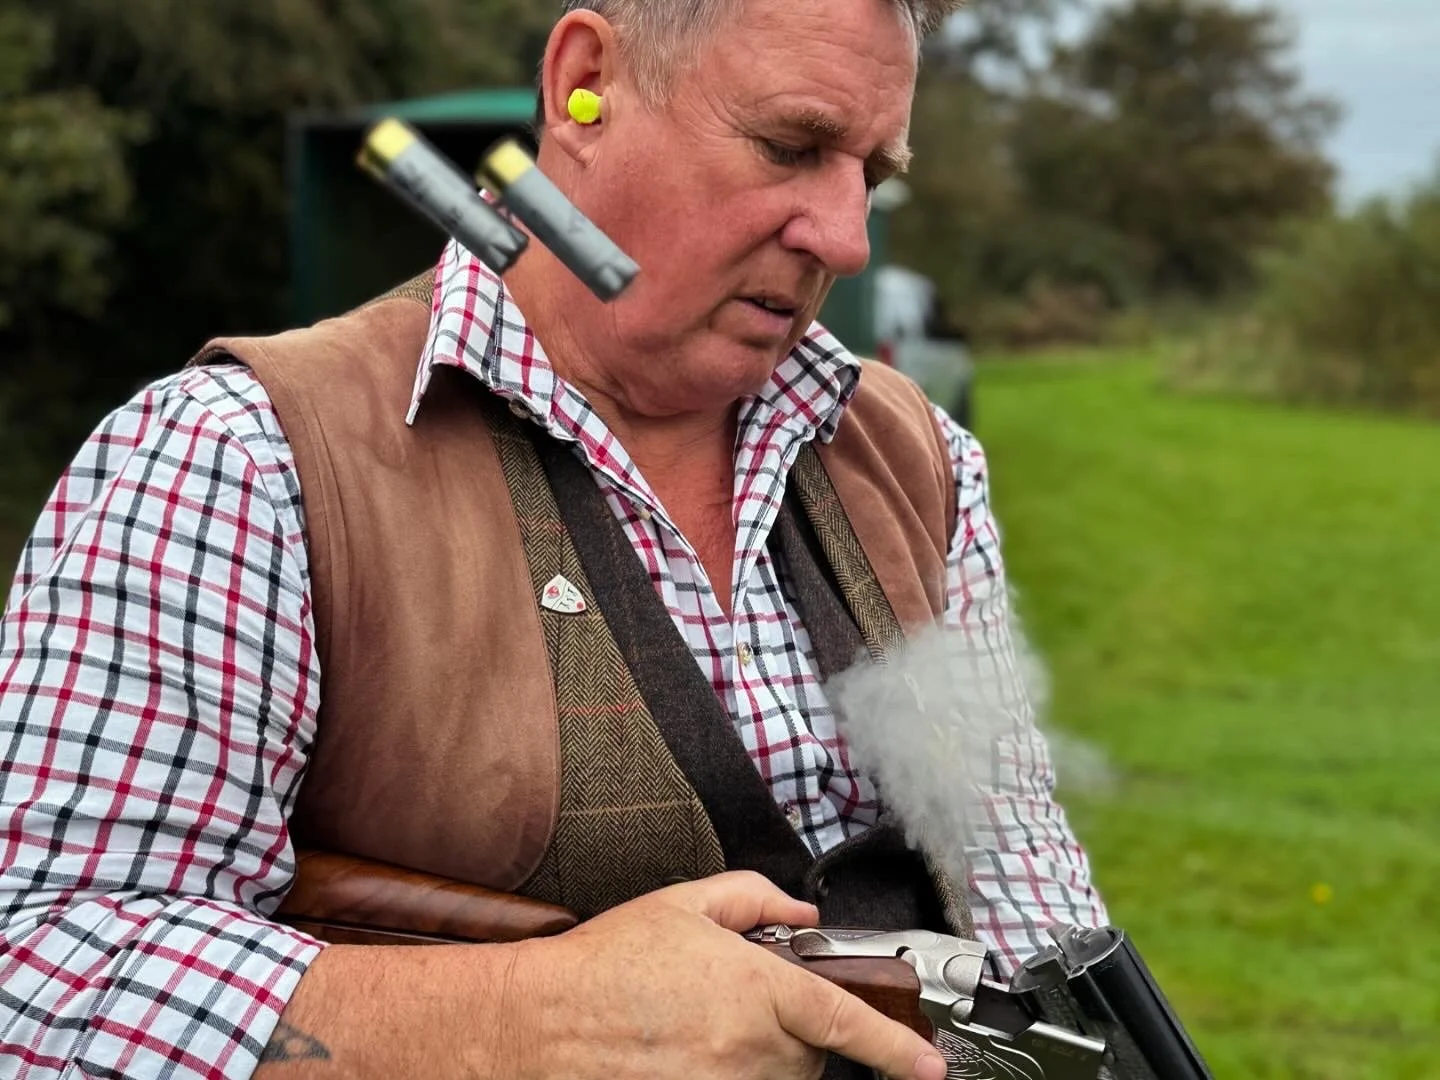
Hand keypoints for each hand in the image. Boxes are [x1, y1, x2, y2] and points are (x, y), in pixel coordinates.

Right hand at [499, 871, 947, 1079]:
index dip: (896, 1048)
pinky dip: (735, 1072)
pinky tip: (694, 1050)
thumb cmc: (609, 962)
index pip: (844, 1018)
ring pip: (780, 1077)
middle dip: (797, 1027)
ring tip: (707, 1024)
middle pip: (811, 1050)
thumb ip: (755, 897)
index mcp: (755, 986)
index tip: (928, 1066)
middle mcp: (750, 1045)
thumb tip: (802, 912)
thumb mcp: (685, 903)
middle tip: (744, 1000)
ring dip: (765, 1054)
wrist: (545, 1021)